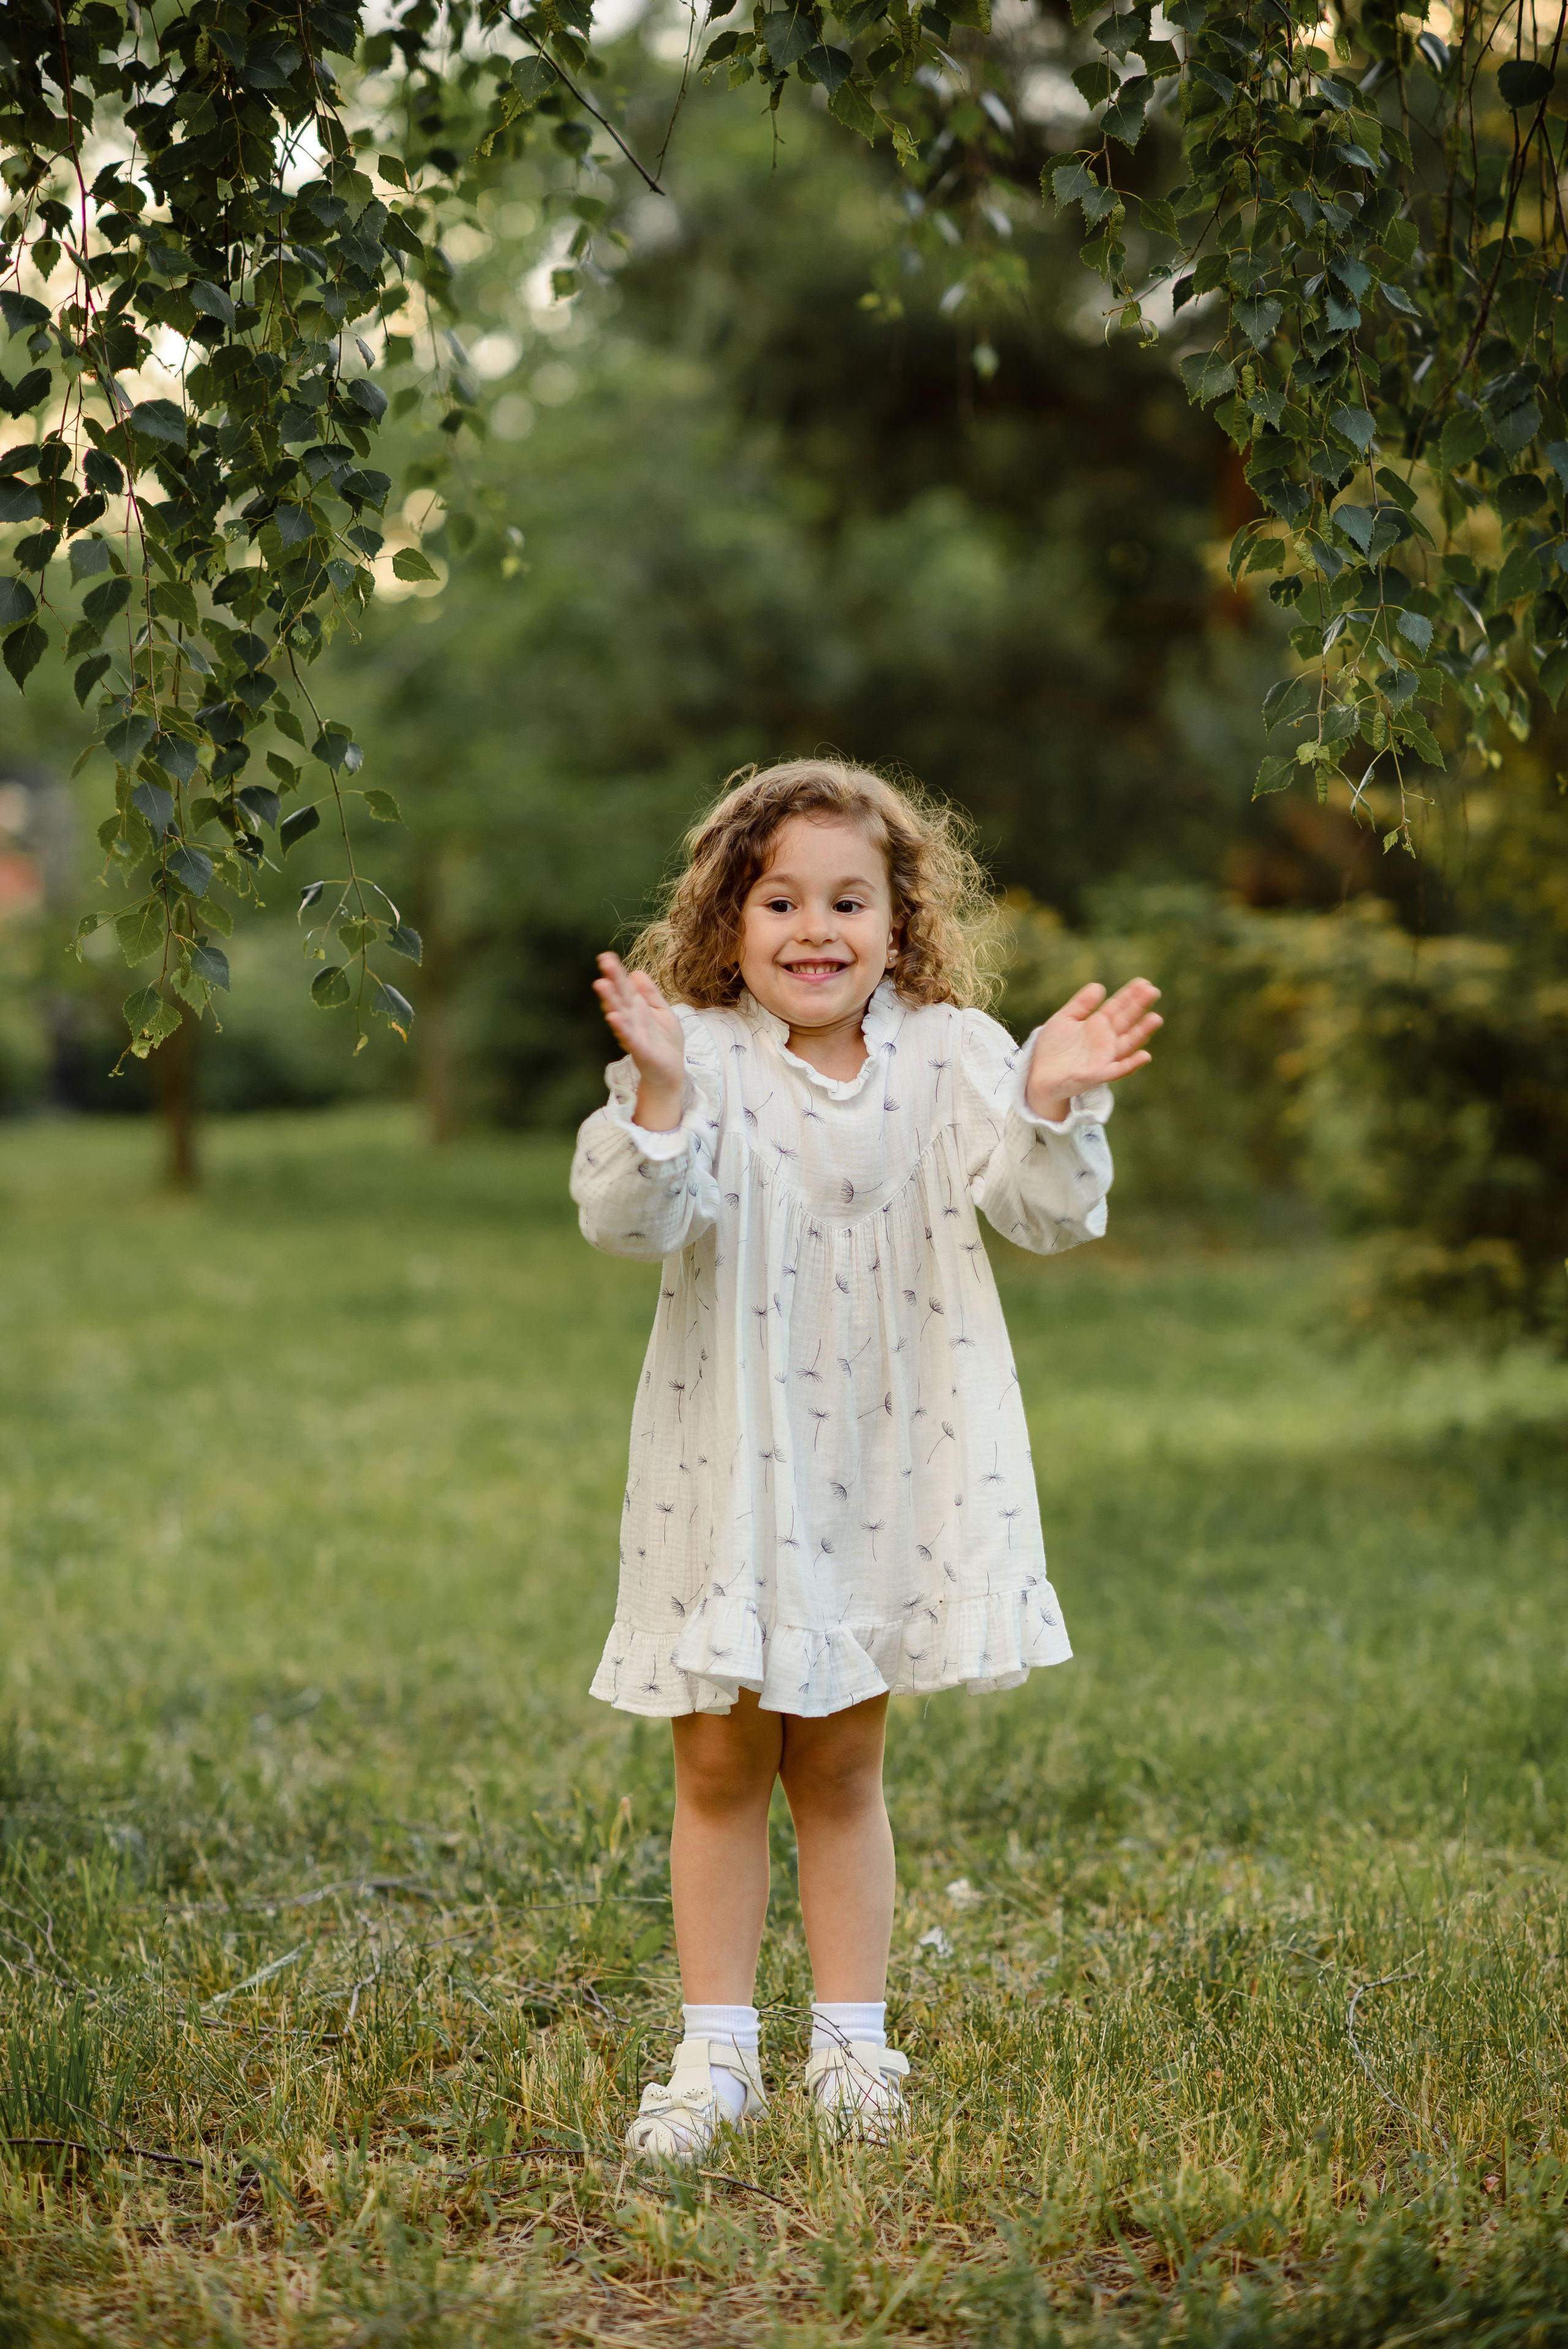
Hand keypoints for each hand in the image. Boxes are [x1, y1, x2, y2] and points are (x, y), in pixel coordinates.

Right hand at [592, 953, 685, 1130]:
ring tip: (601, 984)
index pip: (625, 987)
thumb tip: (636, 972)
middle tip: (603, 962)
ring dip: (610, 1000)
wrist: (671, 1071)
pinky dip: (622, 1027)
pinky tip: (614, 1016)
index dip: (617, 972)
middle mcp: (632, 1019)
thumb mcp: (662, 1011)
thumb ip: (650, 994)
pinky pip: (629, 1037)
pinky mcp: (640, 1049)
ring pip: (620, 1014)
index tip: (606, 956)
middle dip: (612, 980)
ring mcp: (634, 1034)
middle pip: (620, 996)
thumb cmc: (665, 1041)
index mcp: (638, 1008)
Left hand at [1024, 978, 1161, 1122]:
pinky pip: (1119, 1069)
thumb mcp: (1064, 1019)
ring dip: (1142, 1032)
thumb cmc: (1053, 1049)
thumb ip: (1081, 1004)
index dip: (1130, 995)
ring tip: (1156, 1018)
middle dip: (1139, 1007)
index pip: (1117, 1007)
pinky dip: (1132, 1064)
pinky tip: (1145, 1056)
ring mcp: (1105, 1057)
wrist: (1039, 1075)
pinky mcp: (1099, 1074)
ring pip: (1128, 1043)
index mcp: (1097, 1025)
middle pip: (1126, 1020)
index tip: (1143, 982)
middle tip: (1153, 991)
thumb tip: (1099, 986)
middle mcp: (1106, 1040)